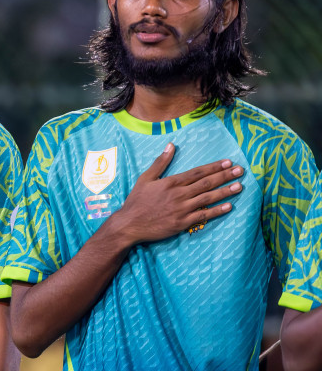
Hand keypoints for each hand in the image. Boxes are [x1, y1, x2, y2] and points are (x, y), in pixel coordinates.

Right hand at [107, 145, 242, 245]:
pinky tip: (229, 206)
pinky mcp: (182, 222)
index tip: (228, 162)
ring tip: (239, 186)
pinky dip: (217, 211)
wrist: (129, 224)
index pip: (198, 172)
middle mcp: (179, 194)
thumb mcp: (145, 179)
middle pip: (207, 183)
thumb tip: (171, 146)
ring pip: (208, 198)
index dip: (214, 167)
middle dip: (225, 176)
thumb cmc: (136, 201)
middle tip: (240, 171)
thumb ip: (160, 162)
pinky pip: (204, 216)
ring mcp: (182, 209)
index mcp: (171, 182)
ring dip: (225, 191)